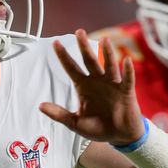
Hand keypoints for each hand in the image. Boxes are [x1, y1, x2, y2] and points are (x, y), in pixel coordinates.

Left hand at [39, 29, 144, 144]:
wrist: (119, 136)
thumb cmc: (98, 127)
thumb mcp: (75, 122)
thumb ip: (59, 114)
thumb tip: (40, 106)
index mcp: (83, 86)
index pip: (71, 68)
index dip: (63, 56)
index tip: (55, 43)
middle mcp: (97, 81)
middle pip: (89, 60)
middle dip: (84, 46)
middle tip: (79, 32)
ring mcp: (112, 85)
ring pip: (108, 65)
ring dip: (107, 53)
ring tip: (104, 40)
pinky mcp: (126, 92)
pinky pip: (127, 79)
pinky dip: (127, 71)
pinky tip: (125, 61)